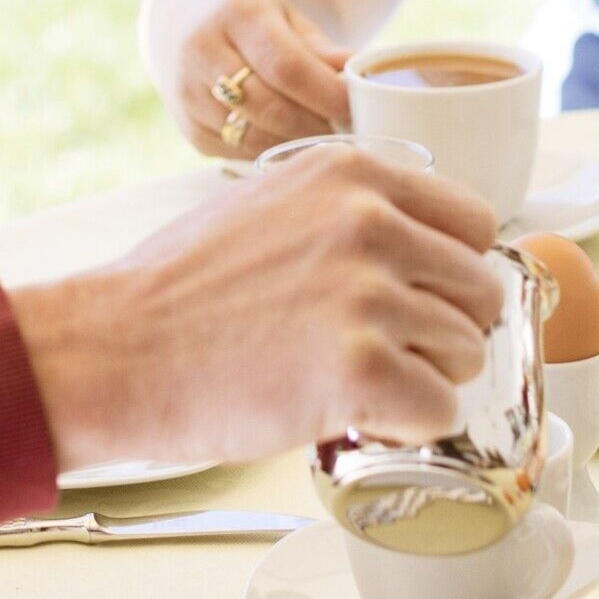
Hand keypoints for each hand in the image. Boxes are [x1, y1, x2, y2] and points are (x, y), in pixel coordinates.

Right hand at [8, 143, 505, 473]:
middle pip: (481, 289)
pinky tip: (352, 413)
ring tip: (354, 381)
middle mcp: (371, 222)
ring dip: (423, 379)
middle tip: (384, 352)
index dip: (450, 271)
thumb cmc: (182, 289)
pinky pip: (441, 410)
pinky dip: (406, 425)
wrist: (117, 349)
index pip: (474, 222)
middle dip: (443, 329)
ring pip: (467, 351)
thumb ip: (356, 211)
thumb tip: (432, 251)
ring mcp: (368, 295)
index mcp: (355, 173)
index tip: (417, 299)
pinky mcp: (361, 370)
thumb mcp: (276, 203)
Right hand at [163, 0, 350, 159]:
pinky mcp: (188, 127)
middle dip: (314, 124)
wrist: (194, 28)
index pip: (287, 66)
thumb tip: (360, 76)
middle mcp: (202, 50)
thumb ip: (323, 51)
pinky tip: (286, 139)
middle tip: (343, 130)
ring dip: (295, 142)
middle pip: (269, 106)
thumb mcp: (291, 21)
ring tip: (319, 135)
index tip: (354, 108)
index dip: (325, 94)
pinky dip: (269, 151)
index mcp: (238, 13)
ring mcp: (187, 91)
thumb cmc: (258, 26)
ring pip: (253, 135)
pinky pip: (238, 151)